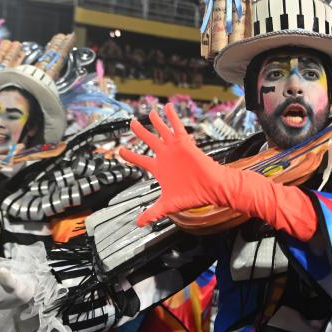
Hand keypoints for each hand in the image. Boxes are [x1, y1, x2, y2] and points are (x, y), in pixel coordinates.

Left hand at [118, 104, 224, 226]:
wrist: (210, 188)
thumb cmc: (192, 196)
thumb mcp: (167, 205)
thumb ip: (152, 213)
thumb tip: (139, 224)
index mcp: (159, 169)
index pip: (140, 159)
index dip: (129, 155)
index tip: (121, 150)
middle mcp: (165, 156)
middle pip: (149, 140)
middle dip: (140, 132)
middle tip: (132, 123)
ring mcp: (174, 148)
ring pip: (162, 130)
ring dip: (155, 121)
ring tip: (150, 112)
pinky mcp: (184, 143)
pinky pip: (177, 126)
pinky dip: (172, 116)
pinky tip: (168, 107)